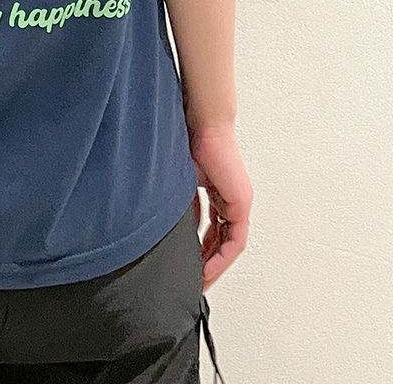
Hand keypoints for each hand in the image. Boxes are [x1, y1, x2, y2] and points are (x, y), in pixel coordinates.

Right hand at [189, 125, 252, 288]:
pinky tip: (207, 266)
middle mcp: (230, 199)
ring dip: (215, 262)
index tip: (188, 264)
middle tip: (195, 280)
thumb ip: (178, 200)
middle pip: (221, 239)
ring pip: (229, 242)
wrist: (202, 123)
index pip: (210, 227)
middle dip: (208, 261)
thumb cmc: (186, 140)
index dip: (200, 248)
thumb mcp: (178, 179)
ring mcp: (237, 202)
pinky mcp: (240, 203)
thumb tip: (164, 222)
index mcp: (215, 190)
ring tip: (201, 280)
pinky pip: (234, 239)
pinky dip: (221, 254)